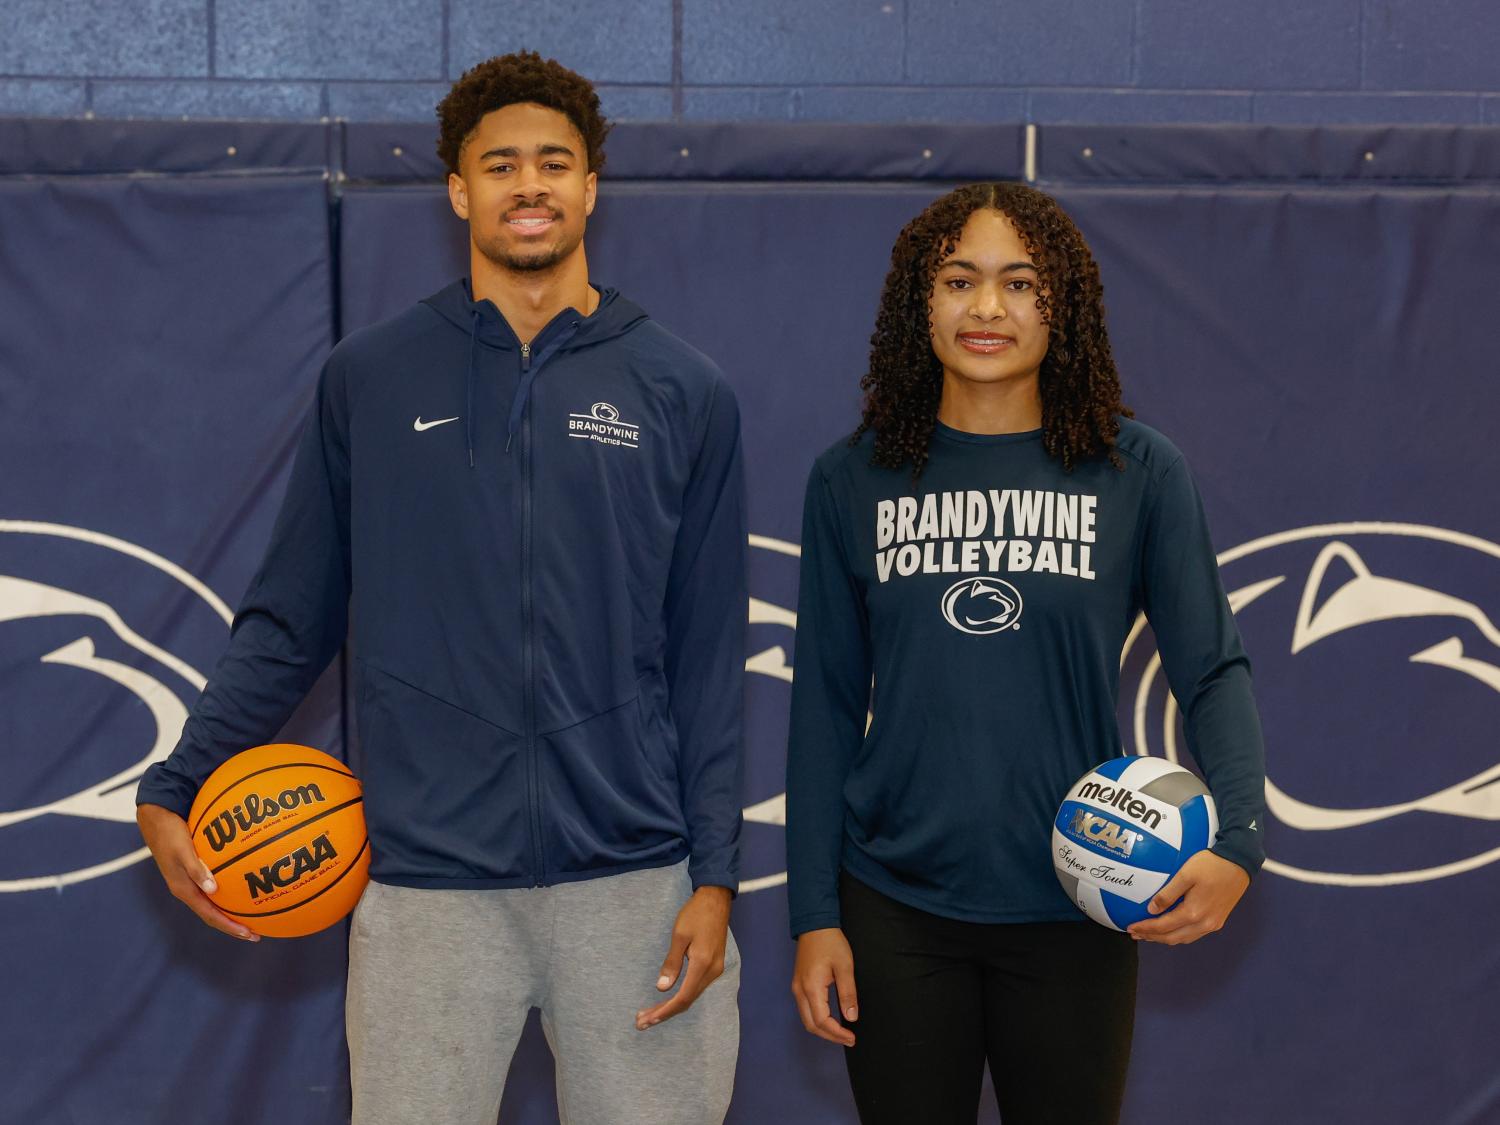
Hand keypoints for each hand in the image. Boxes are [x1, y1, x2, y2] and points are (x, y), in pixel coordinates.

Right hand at [137, 803, 259, 941]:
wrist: (155, 819)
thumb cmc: (170, 833)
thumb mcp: (183, 851)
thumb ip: (196, 869)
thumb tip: (213, 890)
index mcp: (183, 890)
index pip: (210, 915)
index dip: (229, 927)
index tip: (249, 934)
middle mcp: (187, 889)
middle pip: (213, 914)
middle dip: (233, 925)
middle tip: (256, 933)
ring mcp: (189, 881)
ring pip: (213, 903)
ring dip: (231, 912)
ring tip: (252, 916)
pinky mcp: (192, 871)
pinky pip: (213, 887)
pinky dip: (228, 892)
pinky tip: (242, 887)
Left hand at [635, 885, 731, 1029]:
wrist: (716, 899)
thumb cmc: (695, 914)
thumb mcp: (679, 936)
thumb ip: (671, 963)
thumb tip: (662, 988)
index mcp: (702, 965)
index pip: (683, 997)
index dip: (665, 1011)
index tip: (647, 1019)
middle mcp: (712, 972)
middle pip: (687, 1000)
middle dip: (664, 1012)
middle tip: (642, 1022)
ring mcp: (715, 969)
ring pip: (692, 995)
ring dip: (672, 1005)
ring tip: (650, 1014)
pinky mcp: (714, 964)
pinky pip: (696, 987)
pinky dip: (681, 995)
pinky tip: (668, 998)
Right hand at [791, 928, 856, 1046]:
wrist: (814, 924)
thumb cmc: (831, 943)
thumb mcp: (845, 966)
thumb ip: (848, 993)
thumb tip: (851, 1018)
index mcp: (811, 988)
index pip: (822, 1021)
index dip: (837, 1033)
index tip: (852, 1037)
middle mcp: (799, 991)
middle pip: (811, 1024)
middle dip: (829, 1036)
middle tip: (849, 1039)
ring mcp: (796, 988)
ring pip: (806, 1019)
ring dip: (823, 1029)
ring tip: (841, 1032)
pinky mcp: (798, 984)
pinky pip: (805, 1009)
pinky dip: (817, 1020)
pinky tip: (831, 1019)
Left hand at [1127, 849, 1248, 945]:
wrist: (1239, 863)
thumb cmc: (1211, 865)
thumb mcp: (1185, 874)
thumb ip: (1168, 894)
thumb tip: (1151, 910)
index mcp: (1194, 913)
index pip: (1164, 926)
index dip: (1146, 928)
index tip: (1130, 927)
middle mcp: (1204, 924)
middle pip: (1173, 938)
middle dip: (1152, 937)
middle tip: (1135, 933)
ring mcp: (1213, 924)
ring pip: (1184, 939)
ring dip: (1165, 938)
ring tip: (1149, 933)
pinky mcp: (1219, 921)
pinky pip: (1193, 934)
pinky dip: (1178, 934)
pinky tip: (1171, 928)